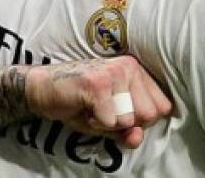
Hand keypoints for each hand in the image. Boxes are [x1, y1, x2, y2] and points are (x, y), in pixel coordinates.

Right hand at [26, 55, 171, 147]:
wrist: (42, 88)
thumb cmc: (79, 103)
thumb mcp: (110, 119)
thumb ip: (130, 130)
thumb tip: (137, 138)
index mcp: (137, 71)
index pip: (163, 107)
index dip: (142, 121)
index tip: (119, 113)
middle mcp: (130, 67)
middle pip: (149, 115)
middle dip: (126, 123)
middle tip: (103, 111)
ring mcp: (115, 73)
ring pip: (129, 120)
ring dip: (108, 124)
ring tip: (92, 108)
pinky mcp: (98, 84)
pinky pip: (109, 122)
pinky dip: (94, 123)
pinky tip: (83, 108)